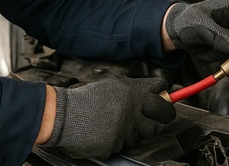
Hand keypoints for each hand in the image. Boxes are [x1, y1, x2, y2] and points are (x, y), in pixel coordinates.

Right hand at [45, 75, 175, 158]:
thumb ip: (134, 87)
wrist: (62, 115)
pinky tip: (104, 133)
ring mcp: (124, 129)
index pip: (162, 95)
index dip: (166, 99)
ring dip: (133, 130)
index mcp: (133, 92)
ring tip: (115, 124)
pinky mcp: (115, 145)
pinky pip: (124, 145)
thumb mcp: (111, 83)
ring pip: (142, 134)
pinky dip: (116, 141)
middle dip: (161, 118)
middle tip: (156, 119)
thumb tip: (158, 90)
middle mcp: (132, 110)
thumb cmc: (86, 98)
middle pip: (162, 118)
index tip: (166, 101)